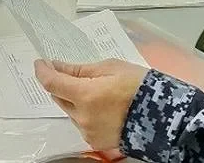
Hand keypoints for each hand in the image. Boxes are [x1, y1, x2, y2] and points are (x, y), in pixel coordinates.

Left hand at [34, 58, 148, 150]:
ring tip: (98, 91)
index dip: (43, 71)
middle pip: (59, 98)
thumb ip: (81, 70)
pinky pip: (82, 123)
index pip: (53, 83)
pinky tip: (103, 107)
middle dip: (61, 84)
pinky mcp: (95, 141)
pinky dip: (86, 113)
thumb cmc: (140, 86)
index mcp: (86, 95)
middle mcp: (82, 117)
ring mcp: (88, 131)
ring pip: (71, 112)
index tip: (41, 63)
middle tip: (70, 73)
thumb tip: (58, 67)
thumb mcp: (112, 68)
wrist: (163, 115)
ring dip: (75, 100)